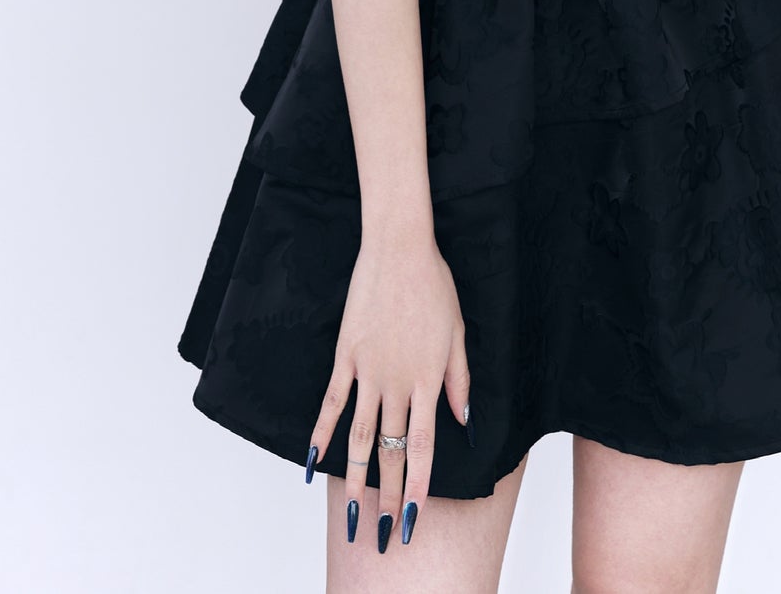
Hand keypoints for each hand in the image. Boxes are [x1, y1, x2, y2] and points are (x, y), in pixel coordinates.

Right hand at [309, 230, 469, 550]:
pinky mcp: (345, 356)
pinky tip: (315, 462)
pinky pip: (332, 403)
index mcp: (429, 377)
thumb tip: (465, 418)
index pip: (425, 443)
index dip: (420, 482)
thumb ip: (460, 378)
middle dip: (389, 493)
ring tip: (352, 512)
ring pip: (359, 436)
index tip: (416, 513)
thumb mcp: (458, 331)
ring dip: (355, 478)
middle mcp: (397, 382)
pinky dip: (322, 435)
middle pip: (390, 448)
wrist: (399, 250)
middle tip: (385, 530)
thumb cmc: (434, 285)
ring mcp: (368, 370)